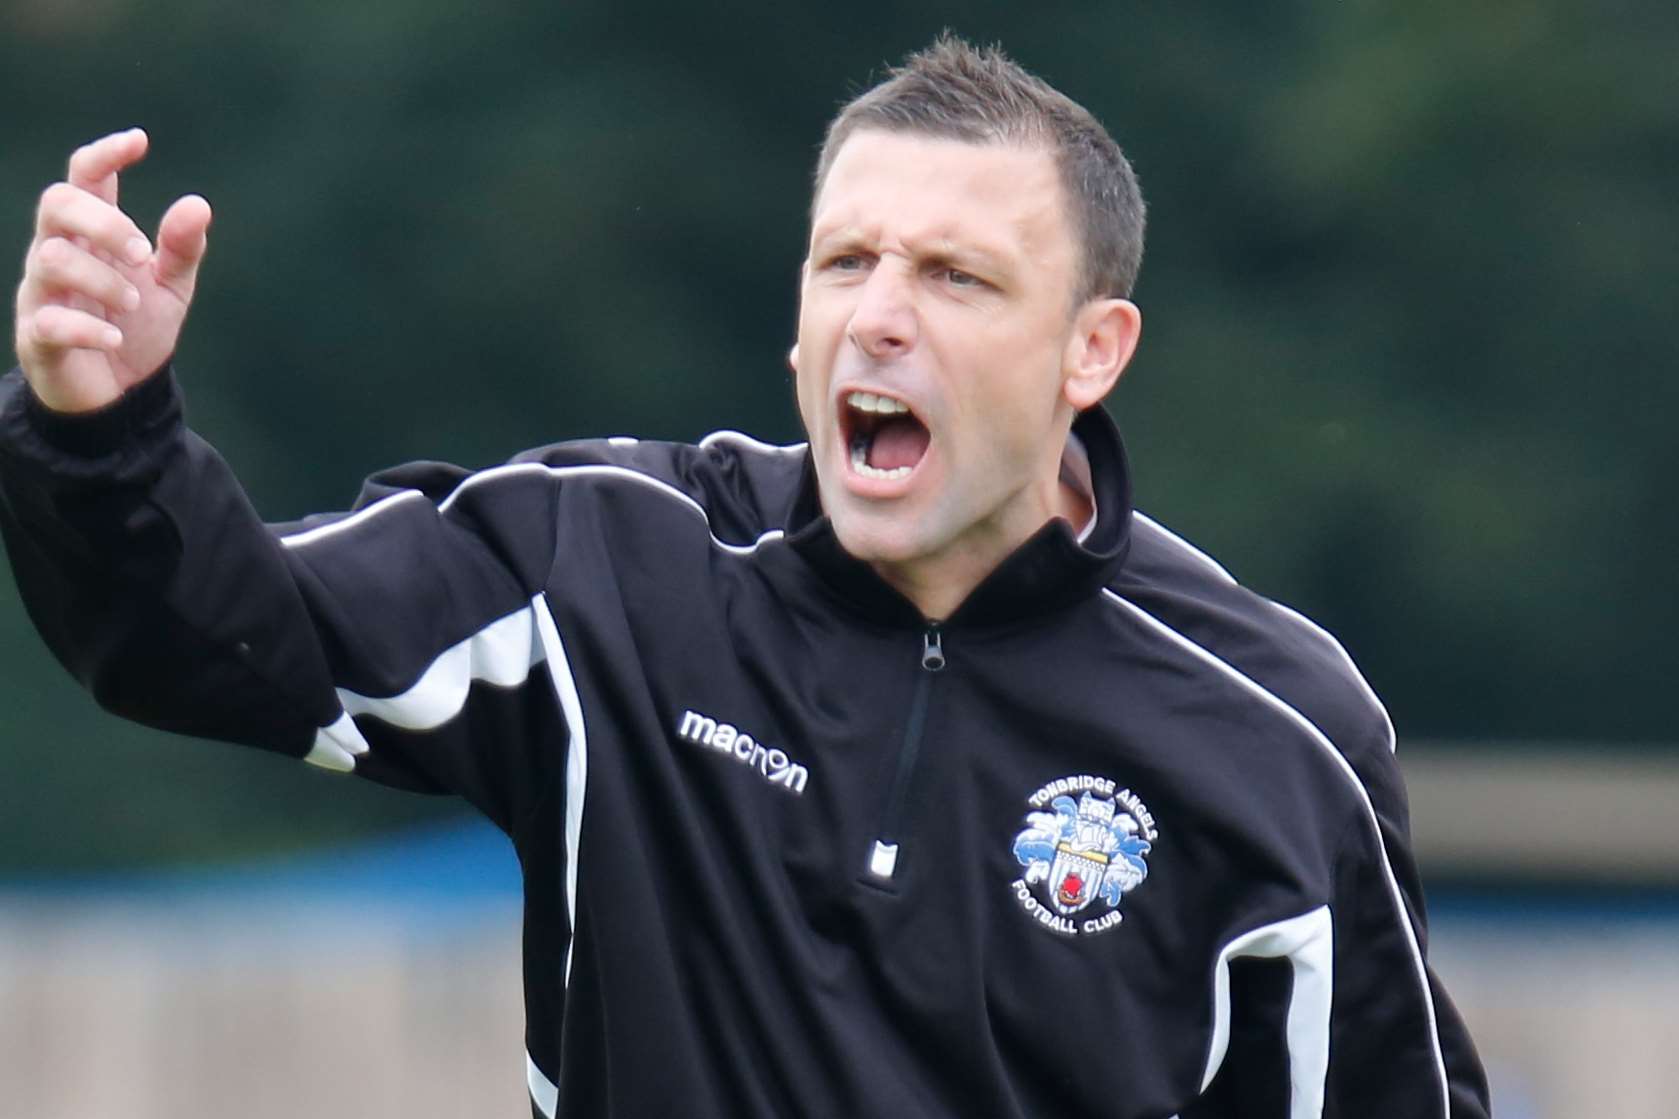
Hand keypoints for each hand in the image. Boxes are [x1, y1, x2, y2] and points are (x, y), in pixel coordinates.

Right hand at [13, 128, 212, 413]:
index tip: (138, 141)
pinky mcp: (37, 336)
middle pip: (56, 204)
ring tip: (134, 303)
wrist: (119, 396)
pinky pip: (49, 321)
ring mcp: (42, 293)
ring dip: (102, 278)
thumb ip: (181, 248)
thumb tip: (198, 203)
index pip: (85, 178)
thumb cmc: (136, 329)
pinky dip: (86, 328)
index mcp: (91, 236)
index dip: (104, 154)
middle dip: (101, 220)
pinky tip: (115, 339)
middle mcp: (58, 254)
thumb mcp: (170, 288)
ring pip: (51, 258)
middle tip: (141, 252)